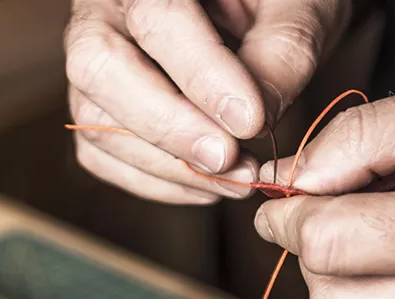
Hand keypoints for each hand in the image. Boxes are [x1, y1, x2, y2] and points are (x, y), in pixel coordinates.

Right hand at [64, 0, 351, 204]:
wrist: (259, 20)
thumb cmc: (278, 5)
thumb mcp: (299, 8)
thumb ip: (284, 49)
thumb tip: (256, 115)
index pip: (156, 17)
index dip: (200, 74)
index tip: (249, 120)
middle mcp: (105, 12)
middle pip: (100, 67)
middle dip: (167, 126)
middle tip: (228, 159)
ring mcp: (95, 64)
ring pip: (95, 121)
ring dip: (168, 166)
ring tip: (236, 178)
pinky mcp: (97, 109)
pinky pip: (101, 155)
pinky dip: (155, 182)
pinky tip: (207, 185)